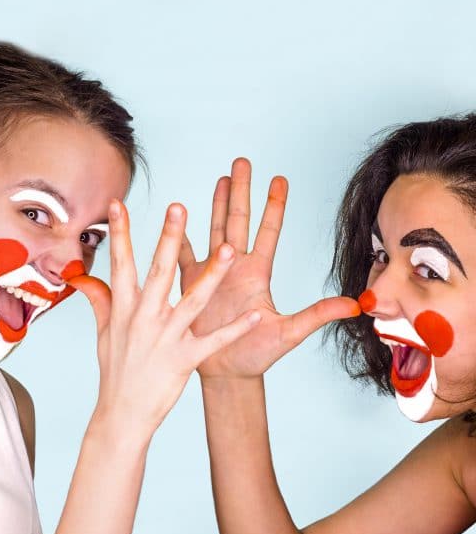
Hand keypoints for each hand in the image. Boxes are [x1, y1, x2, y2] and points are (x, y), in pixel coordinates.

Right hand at [69, 199, 260, 434]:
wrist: (122, 413)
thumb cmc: (115, 369)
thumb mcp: (104, 333)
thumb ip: (99, 300)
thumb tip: (81, 277)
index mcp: (123, 309)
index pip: (120, 264)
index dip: (119, 233)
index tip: (118, 203)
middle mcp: (144, 319)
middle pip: (159, 272)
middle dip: (168, 238)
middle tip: (178, 208)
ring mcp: (164, 339)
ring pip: (192, 301)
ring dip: (213, 276)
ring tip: (231, 250)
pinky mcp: (183, 361)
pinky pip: (213, 341)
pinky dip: (235, 329)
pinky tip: (255, 315)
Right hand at [178, 158, 358, 379]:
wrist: (226, 371)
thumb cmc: (257, 354)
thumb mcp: (289, 332)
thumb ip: (317, 314)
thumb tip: (356, 304)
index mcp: (258, 273)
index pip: (268, 231)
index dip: (273, 205)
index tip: (279, 179)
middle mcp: (236, 267)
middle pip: (238, 221)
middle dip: (240, 191)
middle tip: (242, 162)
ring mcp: (212, 273)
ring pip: (214, 230)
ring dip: (216, 204)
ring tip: (220, 178)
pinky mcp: (191, 284)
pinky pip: (182, 254)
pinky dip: (178, 236)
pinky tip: (177, 217)